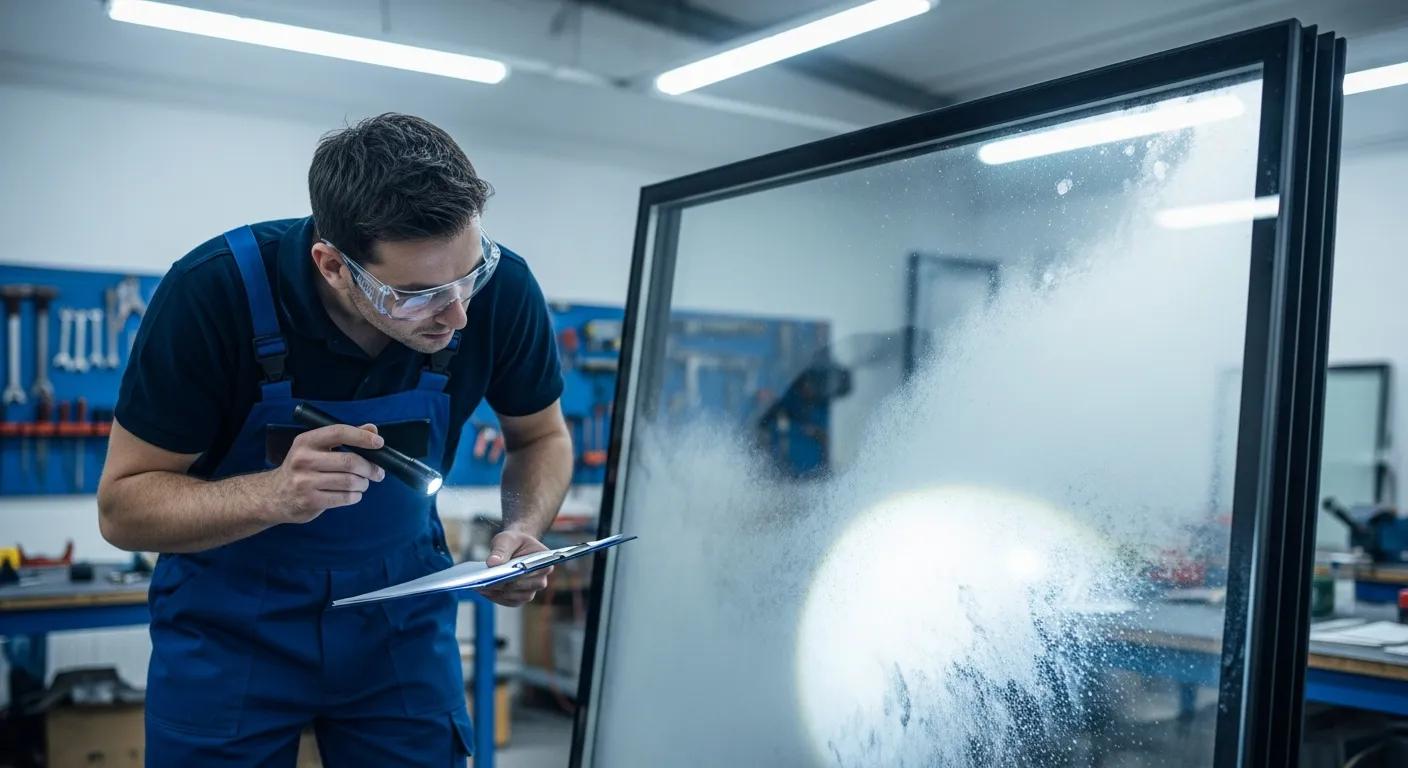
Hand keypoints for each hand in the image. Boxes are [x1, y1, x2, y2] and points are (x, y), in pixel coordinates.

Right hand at [262, 423, 385, 523]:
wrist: (274, 495)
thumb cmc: (302, 468)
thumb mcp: (316, 448)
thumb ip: (344, 438)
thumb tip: (372, 429)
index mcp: (306, 441)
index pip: (339, 432)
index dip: (362, 437)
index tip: (379, 443)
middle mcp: (303, 459)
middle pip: (349, 461)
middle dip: (370, 468)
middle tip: (378, 472)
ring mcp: (305, 481)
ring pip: (349, 481)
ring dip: (363, 483)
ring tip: (363, 483)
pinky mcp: (309, 501)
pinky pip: (344, 498)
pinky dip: (355, 496)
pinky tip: (354, 494)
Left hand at [480, 529, 552, 606]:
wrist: (515, 547)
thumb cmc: (514, 542)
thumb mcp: (506, 539)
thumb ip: (501, 550)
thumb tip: (492, 563)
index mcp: (544, 562)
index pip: (530, 572)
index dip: (514, 575)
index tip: (498, 575)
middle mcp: (541, 579)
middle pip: (522, 586)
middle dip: (503, 585)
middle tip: (484, 583)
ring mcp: (531, 590)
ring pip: (515, 597)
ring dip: (498, 593)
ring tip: (481, 587)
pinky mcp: (520, 598)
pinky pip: (509, 602)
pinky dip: (496, 598)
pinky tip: (484, 591)